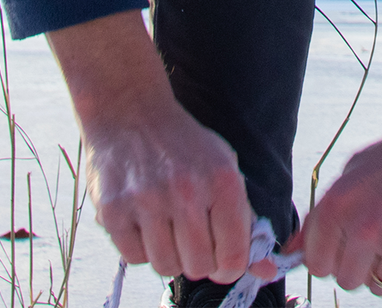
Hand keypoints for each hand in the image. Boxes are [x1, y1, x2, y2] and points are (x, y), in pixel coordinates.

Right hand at [48, 10, 260, 282]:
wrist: (131, 111)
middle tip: (190, 234)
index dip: (230, 265)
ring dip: (168, 254)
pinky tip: (143, 219)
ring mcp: (147, 201)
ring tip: (166, 223)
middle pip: (199, 268)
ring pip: (166, 267)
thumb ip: (245, 222)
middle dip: (197, 258)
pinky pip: (134, 258)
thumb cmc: (184, 147)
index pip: (234, 256)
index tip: (222, 257)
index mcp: (222, 181)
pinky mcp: (113, 210)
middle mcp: (187, 191)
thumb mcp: (224, 169)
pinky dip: (140, 247)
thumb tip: (268, 271)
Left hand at [292, 39, 381, 291]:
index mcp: (339, 202)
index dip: (330, 257)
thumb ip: (322, 213)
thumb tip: (291, 250)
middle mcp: (365, 226)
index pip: (315, 262)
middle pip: (345, 281)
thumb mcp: (355, 167)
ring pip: (379, 285)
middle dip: (361, 264)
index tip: (343, 248)